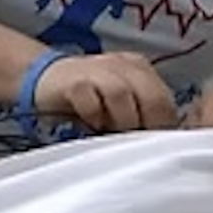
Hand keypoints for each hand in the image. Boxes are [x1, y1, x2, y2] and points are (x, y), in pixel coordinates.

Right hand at [33, 52, 179, 133]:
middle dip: (149, 125)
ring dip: (122, 121)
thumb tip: (163, 141)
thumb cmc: (91, 97)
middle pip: (150, 94)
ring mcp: (97, 69)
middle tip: (140, 145)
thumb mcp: (122, 102)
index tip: (159, 147)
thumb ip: (141, 113)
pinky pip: (89, 99)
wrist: (47, 79)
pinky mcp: (73, 81)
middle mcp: (122, 65)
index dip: (165, 126)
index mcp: (139, 68)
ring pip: (122, 94)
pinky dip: (94, 116)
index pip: (165, 98)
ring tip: (115, 134)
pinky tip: (91, 125)